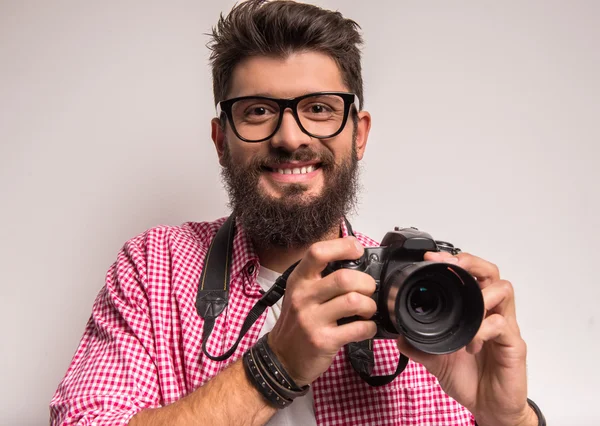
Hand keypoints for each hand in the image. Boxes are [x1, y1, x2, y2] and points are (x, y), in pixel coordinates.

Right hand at [268, 237, 377, 386]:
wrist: (282, 359)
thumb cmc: (297, 323)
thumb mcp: (300, 294)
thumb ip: (322, 279)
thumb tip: (356, 263)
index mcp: (299, 280)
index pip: (318, 252)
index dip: (343, 246)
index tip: (358, 250)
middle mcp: (303, 297)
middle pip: (344, 278)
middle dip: (366, 283)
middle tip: (368, 290)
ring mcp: (312, 319)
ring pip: (354, 301)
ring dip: (369, 305)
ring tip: (367, 310)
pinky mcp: (323, 340)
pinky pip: (358, 328)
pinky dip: (369, 327)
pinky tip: (365, 328)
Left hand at [396, 251, 536, 425]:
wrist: (490, 408)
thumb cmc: (471, 379)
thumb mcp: (438, 360)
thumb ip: (420, 346)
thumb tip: (399, 337)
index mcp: (475, 312)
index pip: (471, 275)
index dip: (455, 262)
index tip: (432, 258)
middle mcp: (492, 314)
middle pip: (491, 273)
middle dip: (471, 263)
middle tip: (452, 264)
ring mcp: (505, 327)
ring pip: (504, 291)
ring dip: (481, 294)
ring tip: (466, 309)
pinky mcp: (514, 345)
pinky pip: (502, 324)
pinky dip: (483, 328)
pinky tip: (471, 342)